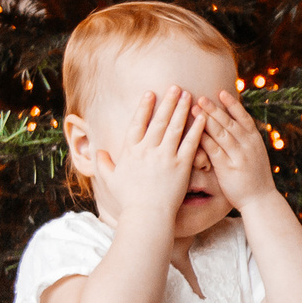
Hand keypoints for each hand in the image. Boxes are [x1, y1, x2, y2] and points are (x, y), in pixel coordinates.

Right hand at [90, 86, 203, 227]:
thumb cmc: (129, 200)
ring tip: (188, 95)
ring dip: (181, 109)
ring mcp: (165, 157)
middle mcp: (148, 150)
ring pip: (175, 128)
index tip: (150, 93)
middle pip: (158, 120)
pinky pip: (190, 143)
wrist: (147, 216)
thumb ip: (104, 164)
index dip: (144, 107)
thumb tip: (99, 152)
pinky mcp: (181, 166)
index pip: (137, 123)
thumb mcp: (111, 180)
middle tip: (175, 87)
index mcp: (131, 151)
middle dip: (167, 102)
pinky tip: (203, 117)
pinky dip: (197, 129)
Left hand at [196, 88, 278, 211]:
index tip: (221, 92)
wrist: (261, 200)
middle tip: (200, 97)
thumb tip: (233, 125)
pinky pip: (213, 149)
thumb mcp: (255, 155)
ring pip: (221, 133)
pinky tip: (193, 131)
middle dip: (214, 108)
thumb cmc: (254, 177)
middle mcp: (248, 145)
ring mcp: (239, 156)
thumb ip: (245, 140)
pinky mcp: (228, 168)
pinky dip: (203, 139)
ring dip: (207, 119)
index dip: (232, 104)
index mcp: (255, 140)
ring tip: (194, 108)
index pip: (243, 117)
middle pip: (229, 122)